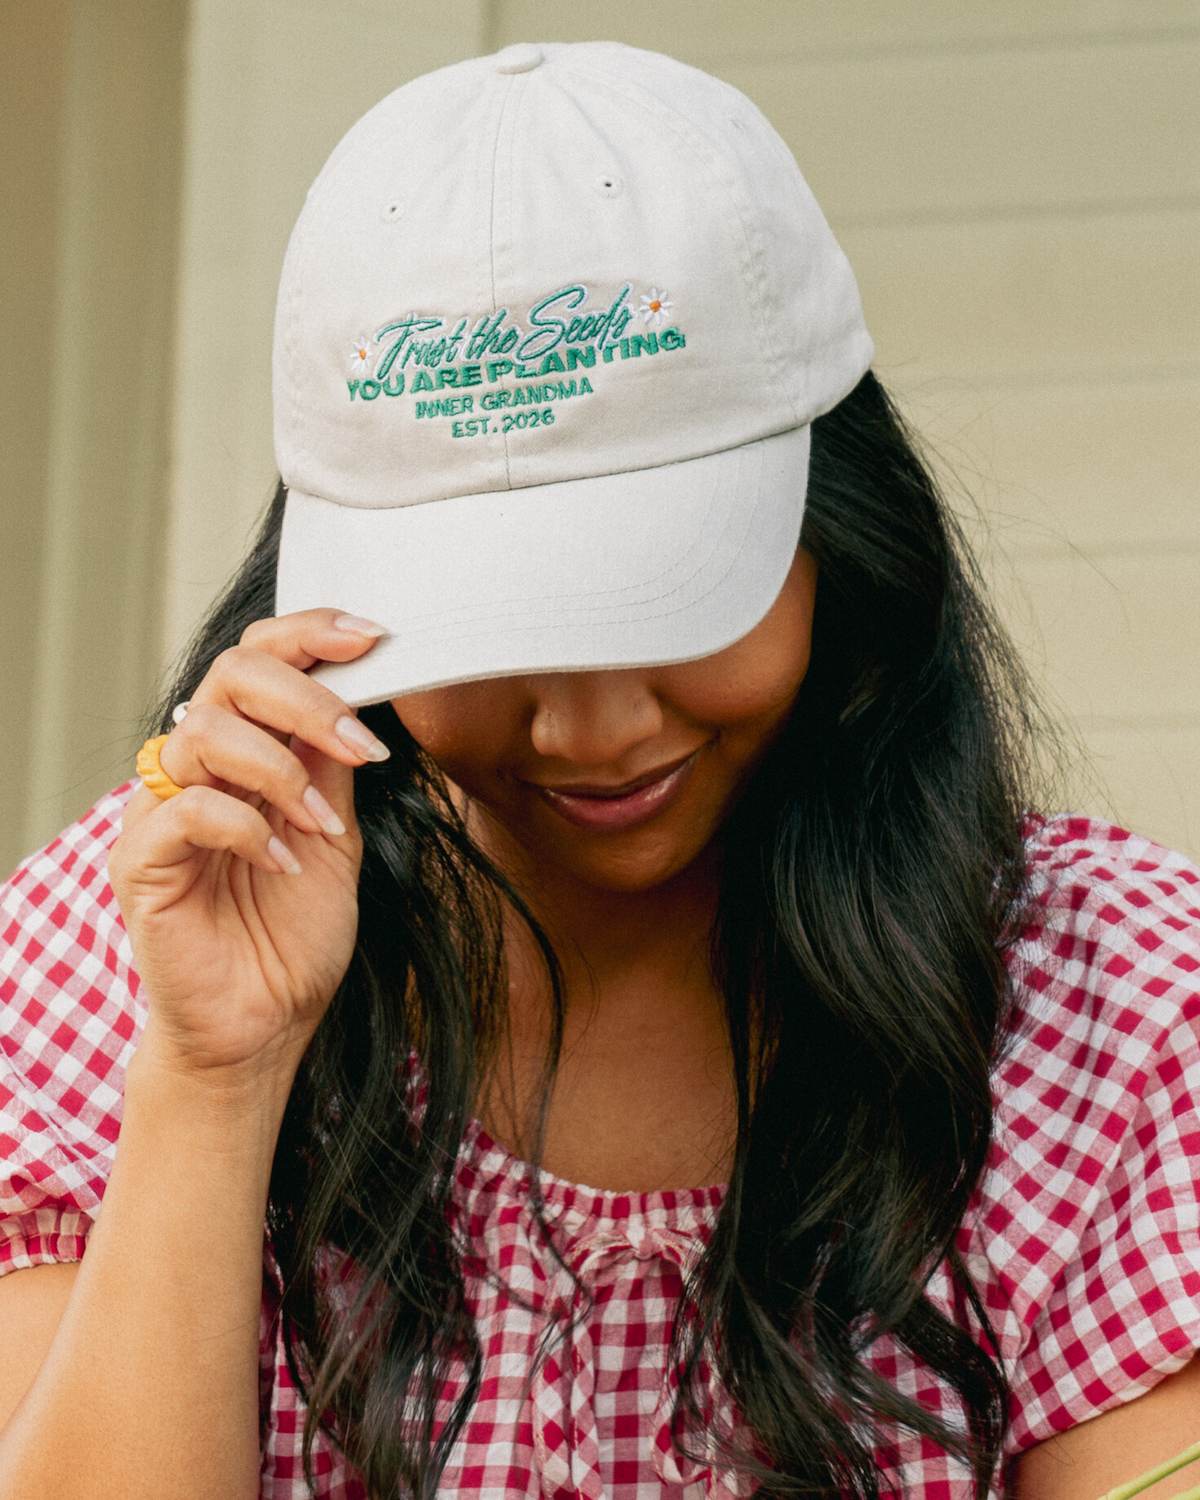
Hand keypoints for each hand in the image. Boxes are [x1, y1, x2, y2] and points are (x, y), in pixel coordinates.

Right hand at [108, 609, 391, 1080]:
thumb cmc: (295, 933)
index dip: (310, 635)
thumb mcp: (336, 834)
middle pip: (231, 675)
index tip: (373, 638)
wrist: (266, 1024)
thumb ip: (333, 766)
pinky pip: (188, 809)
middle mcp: (195, 768)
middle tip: (362, 745)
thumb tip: (359, 691)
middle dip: (307, 698)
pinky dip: (249, 827)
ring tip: (322, 828)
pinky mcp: (140, 860)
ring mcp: (160, 810)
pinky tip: (283, 863)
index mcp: (244, 751)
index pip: (259, 659)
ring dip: (282, 772)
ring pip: (205, 733)